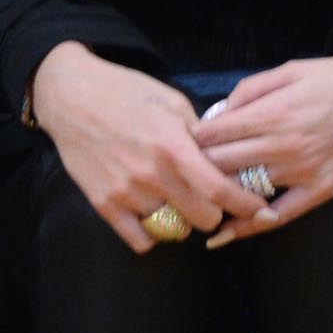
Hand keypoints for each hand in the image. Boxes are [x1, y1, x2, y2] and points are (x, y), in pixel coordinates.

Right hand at [30, 43, 265, 253]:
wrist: (71, 97)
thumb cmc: (125, 93)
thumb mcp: (172, 102)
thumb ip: (200, 134)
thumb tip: (227, 156)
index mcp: (173, 146)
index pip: (219, 190)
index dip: (246, 205)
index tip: (260, 211)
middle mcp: (151, 174)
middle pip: (202, 217)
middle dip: (214, 210)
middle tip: (210, 198)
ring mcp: (126, 192)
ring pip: (173, 229)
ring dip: (181, 218)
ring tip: (176, 198)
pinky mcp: (104, 204)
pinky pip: (140, 239)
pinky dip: (154, 233)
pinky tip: (155, 213)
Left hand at [189, 55, 332, 241]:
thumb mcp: (295, 70)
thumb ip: (253, 89)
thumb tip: (221, 111)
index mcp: (272, 111)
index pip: (213, 134)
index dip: (189, 141)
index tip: (178, 145)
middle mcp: (282, 144)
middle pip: (220, 164)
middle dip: (194, 169)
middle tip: (179, 175)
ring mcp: (301, 171)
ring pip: (243, 190)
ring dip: (215, 196)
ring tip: (192, 200)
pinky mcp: (320, 191)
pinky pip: (277, 216)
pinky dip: (248, 228)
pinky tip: (223, 237)